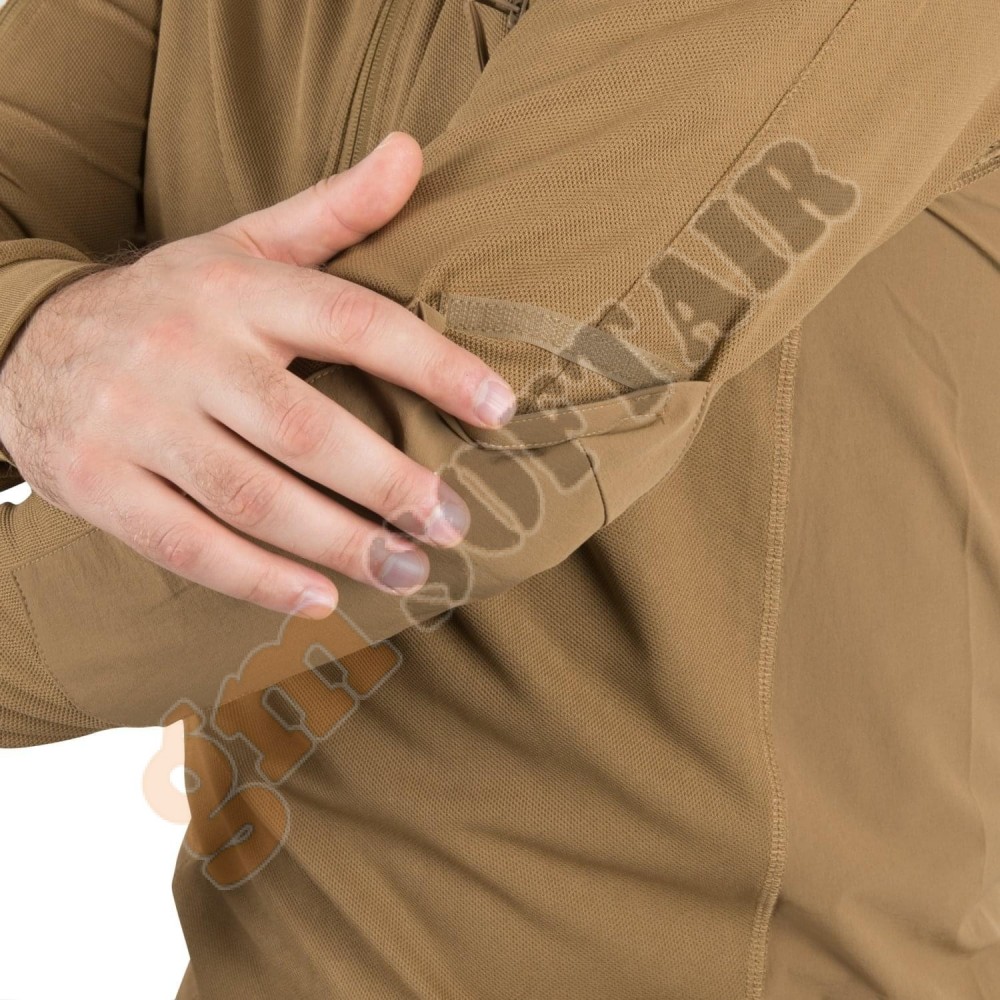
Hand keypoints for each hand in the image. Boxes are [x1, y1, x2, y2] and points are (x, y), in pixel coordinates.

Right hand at [0, 132, 516, 618]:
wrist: (25, 340)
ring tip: (407, 570)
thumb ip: (332, 212)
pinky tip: (321, 599)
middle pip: (306, 429)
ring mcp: (135, 420)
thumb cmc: (169, 301)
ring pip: (252, 496)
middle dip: (390, 484)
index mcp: (236, 287)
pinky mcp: (97, 482)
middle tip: (453, 522)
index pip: (354, 321)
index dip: (434, 366)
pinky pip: (187, 544)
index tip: (501, 410)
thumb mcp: (241, 243)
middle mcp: (186, 349)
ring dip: (339, 543)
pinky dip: (258, 580)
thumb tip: (413, 153)